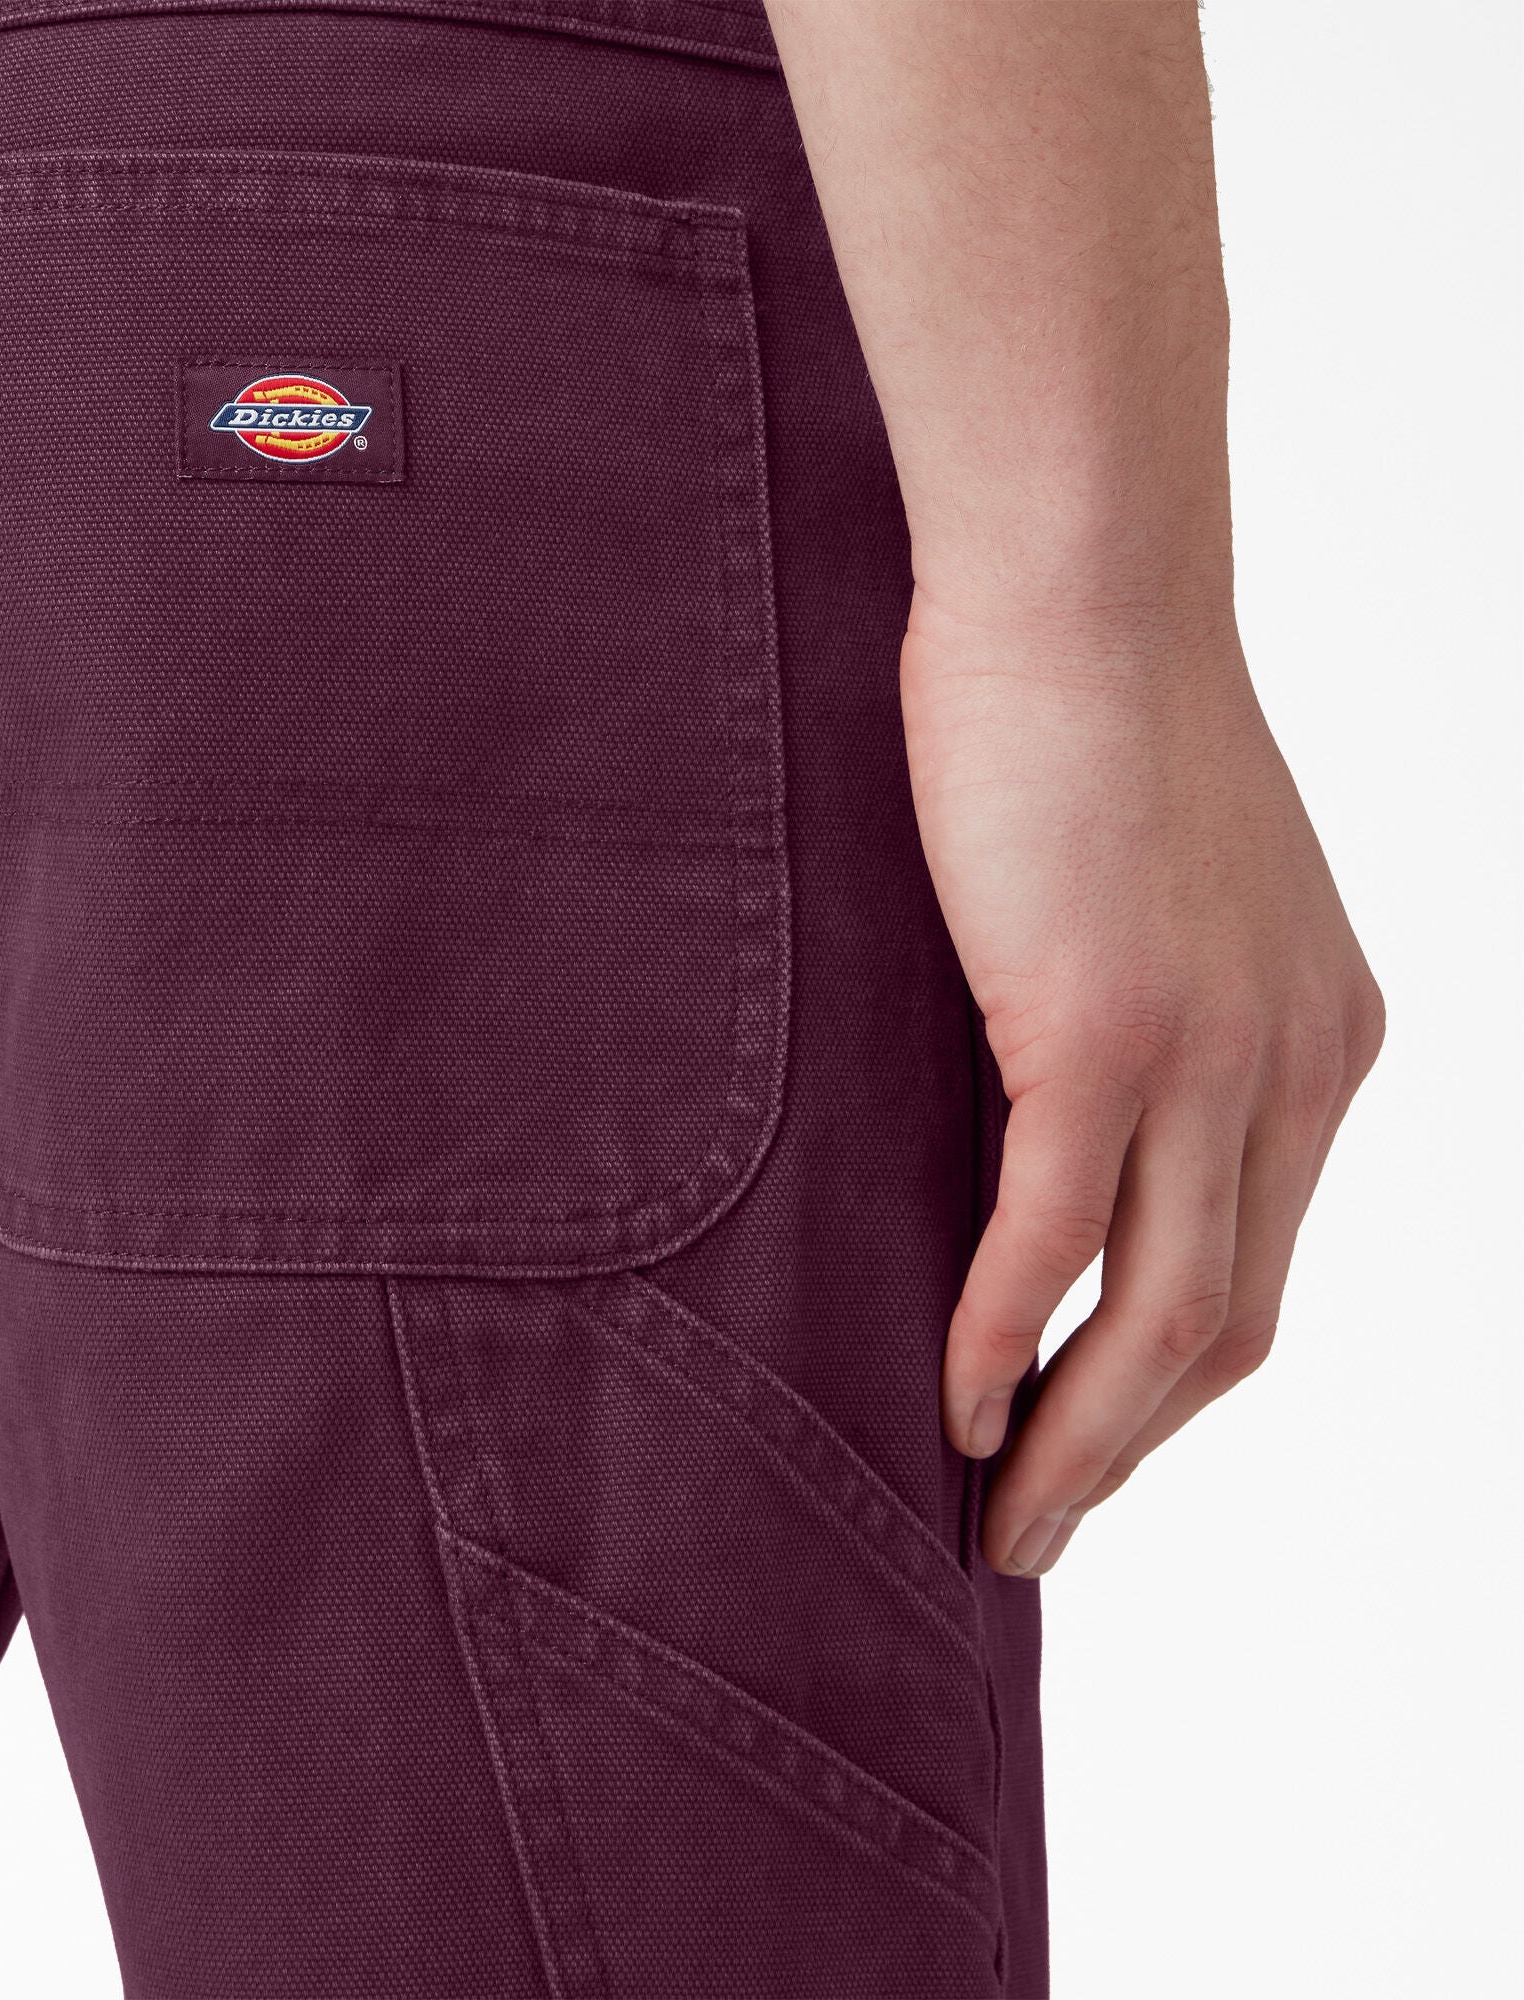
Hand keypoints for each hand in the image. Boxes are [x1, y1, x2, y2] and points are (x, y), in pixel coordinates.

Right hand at [905, 592, 1383, 1576]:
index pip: (1261, 1263)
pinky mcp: (1102, 1028)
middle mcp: (1297, 1068)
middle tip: (1039, 1527)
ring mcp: (1210, 1053)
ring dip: (1077, 1438)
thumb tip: (1048, 1117)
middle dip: (1133, 1448)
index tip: (1091, 1437)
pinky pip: (1052, 1234)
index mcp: (1322, 1041)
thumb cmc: (1091, 721)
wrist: (1079, 587)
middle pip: (1229, 1326)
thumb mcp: (1158, 894)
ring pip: (1161, 1314)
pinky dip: (1002, 1337)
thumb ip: (1145, 1017)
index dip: (1175, 1383)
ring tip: (999, 1517)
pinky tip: (951, 1404)